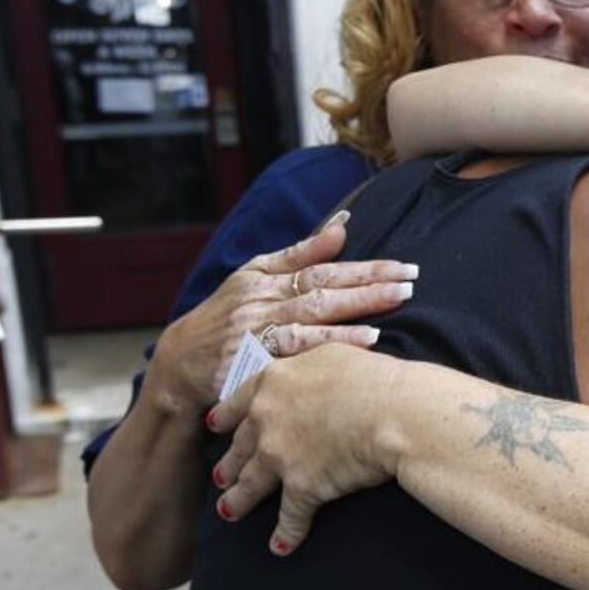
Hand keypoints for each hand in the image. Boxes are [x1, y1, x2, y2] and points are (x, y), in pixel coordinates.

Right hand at [147, 211, 418, 414]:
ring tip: (392, 304)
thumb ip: (300, 253)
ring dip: (355, 311)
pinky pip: (296, 351)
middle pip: (322, 289)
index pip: (323, 268)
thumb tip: (342, 225)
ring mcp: (255, 330)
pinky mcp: (250, 361)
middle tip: (410, 282)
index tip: (403, 266)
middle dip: (370, 284)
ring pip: (311, 316)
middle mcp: (260, 300)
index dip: (365, 267)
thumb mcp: (255, 276)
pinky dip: (331, 345)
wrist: (178, 364)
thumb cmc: (227, 316)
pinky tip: (363, 343)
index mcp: (264, 276)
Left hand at [209, 343, 402, 553]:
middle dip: (229, 465)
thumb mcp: (332, 353)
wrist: (394, 410)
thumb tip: (312, 371)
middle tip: (220, 477)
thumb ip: (309, 362)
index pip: (239, 403)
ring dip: (238, 501)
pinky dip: (285, 535)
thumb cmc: (373, 377)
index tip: (216, 426)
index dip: (226, 418)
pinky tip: (280, 547)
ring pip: (251, 484)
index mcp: (272, 383)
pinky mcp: (302, 487)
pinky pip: (290, 517)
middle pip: (240, 447)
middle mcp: (267, 420)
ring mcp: (280, 456)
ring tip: (229, 512)